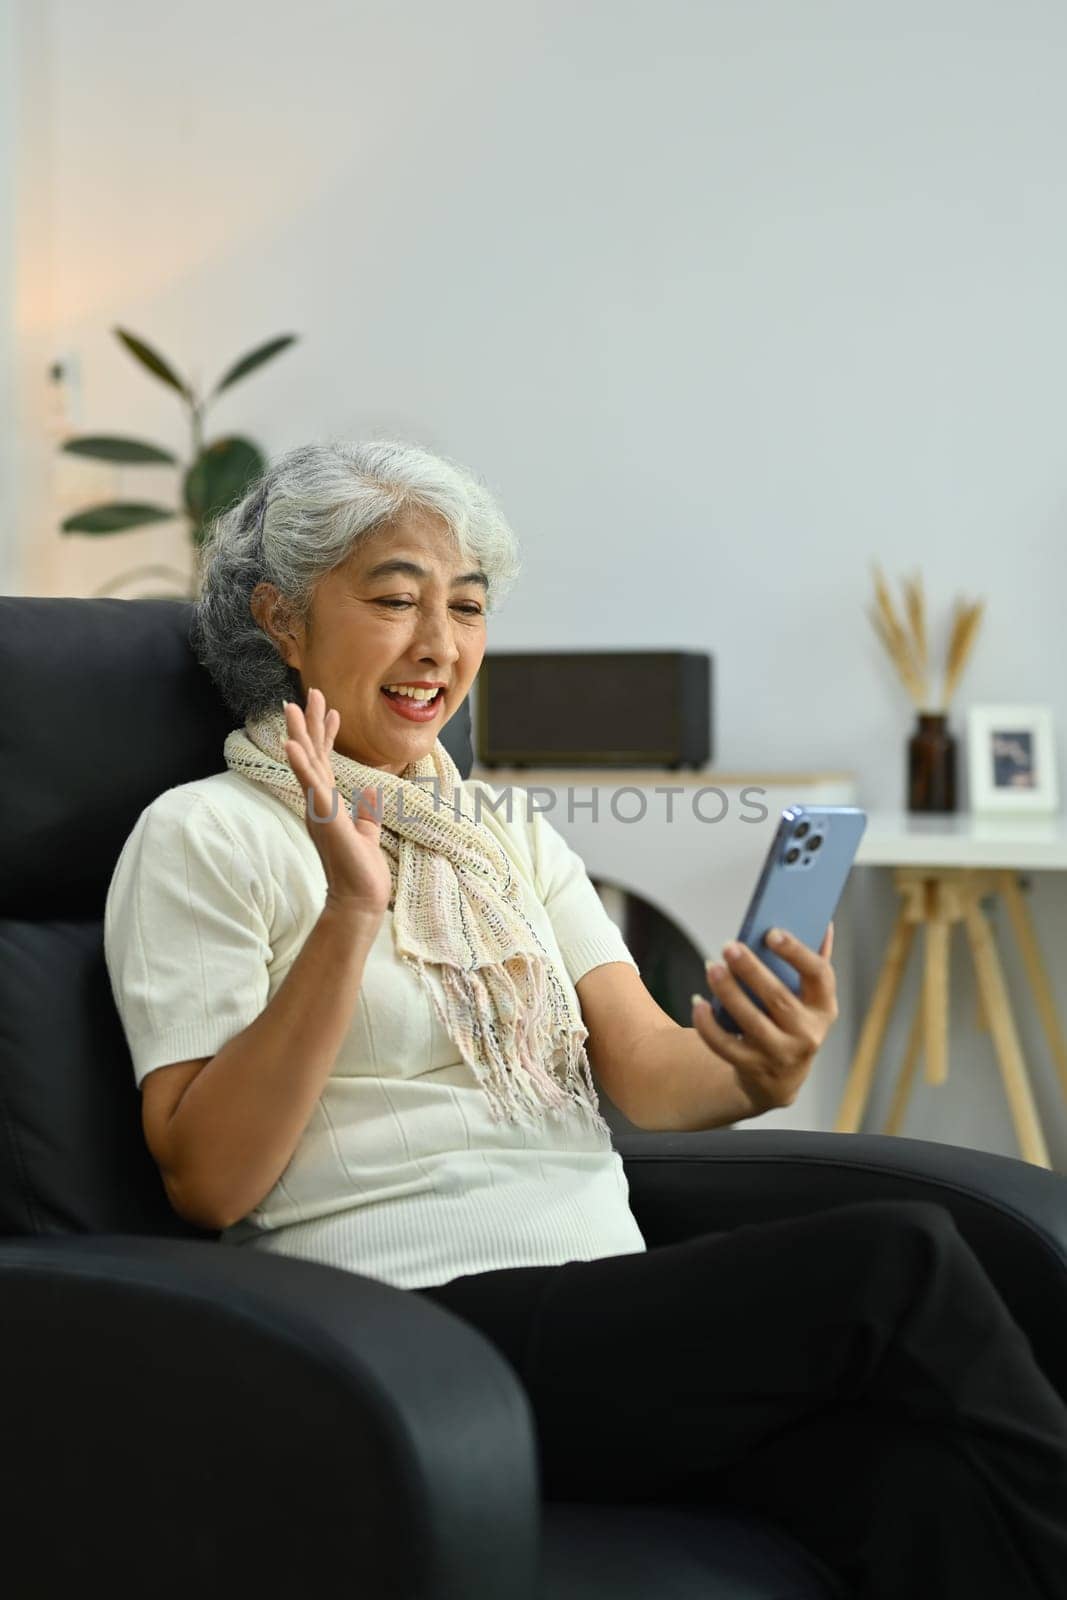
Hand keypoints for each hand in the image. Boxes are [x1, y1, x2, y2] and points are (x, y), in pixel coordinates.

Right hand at [282, 687, 392, 920]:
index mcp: (329, 804)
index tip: (330, 709)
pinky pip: (310, 785)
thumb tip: (371, 793)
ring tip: (292, 706)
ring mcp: (319, 808)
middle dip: (312, 722)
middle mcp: (320, 802)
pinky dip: (301, 763)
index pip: (326, 762)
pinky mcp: (323, 816)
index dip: (327, 735)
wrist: (361, 897)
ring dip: (300, 734)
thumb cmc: (361, 869)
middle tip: (310, 691)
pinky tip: (292, 744)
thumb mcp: (367, 832)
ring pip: (307, 763)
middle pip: (314, 754)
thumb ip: (367, 812)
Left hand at [691, 923, 837, 1113]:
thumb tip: (823, 922)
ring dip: (728, 992)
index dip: (796, 952)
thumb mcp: (810, 998)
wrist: (780, 1079)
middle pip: (778, 998)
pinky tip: (697, 1002)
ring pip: (750, 1021)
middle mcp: (807, 1034)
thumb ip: (816, 961)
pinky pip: (725, 1045)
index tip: (770, 933)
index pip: (819, 975)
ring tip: (711, 967)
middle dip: (751, 970)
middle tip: (729, 946)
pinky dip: (708, 1025)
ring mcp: (780, 1054)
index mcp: (824, 1007)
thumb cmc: (792, 1021)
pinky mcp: (753, 1068)